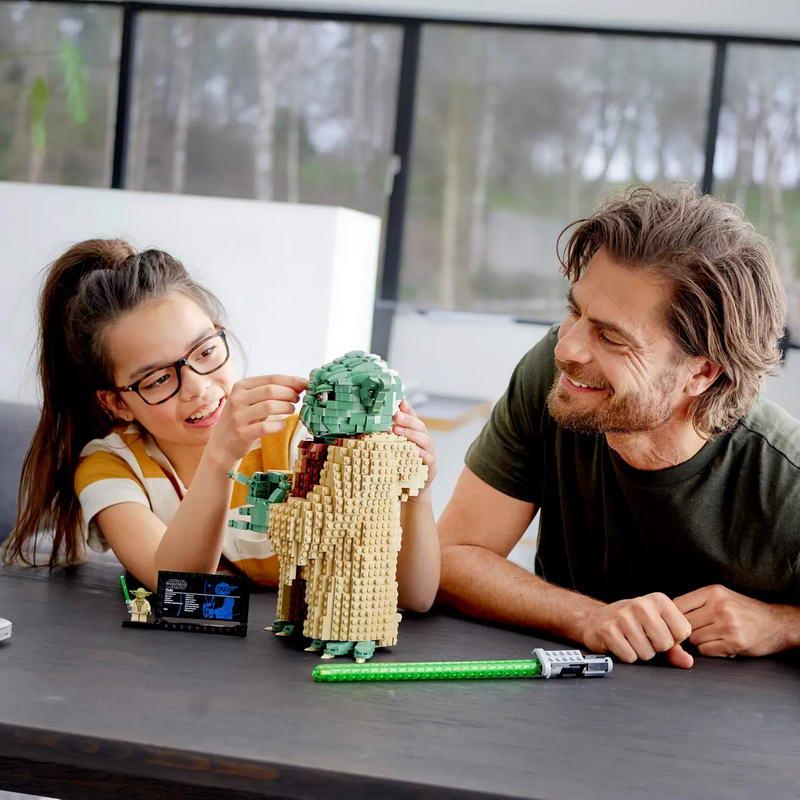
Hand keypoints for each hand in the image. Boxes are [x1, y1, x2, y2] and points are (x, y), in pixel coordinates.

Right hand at [207, 374, 306, 465]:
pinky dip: (278, 425)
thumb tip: (299, 386)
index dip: (291, 380)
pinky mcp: (242, 433)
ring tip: (291, 410)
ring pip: (269, 406)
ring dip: (286, 407)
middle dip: (289, 393)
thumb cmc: (243, 420)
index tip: (305, 384)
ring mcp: (238, 416)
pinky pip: (266, 427)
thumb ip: (270, 393)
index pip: (271, 378)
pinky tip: (281, 425)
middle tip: (297, 399)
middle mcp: (237, 398)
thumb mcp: (250, 401)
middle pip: (271, 390)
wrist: (221, 445)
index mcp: (241, 386)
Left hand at [393, 399, 436, 498]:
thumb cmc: (398, 468)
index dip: (408, 409)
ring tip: (396, 429)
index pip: (414, 418)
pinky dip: (419, 453)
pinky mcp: (430, 469)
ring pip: (425, 440)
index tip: (400, 401)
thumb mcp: (393, 451)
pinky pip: (427, 458)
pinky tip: (411, 449)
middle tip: (395, 415)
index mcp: (416, 435)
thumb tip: (370, 423)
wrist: (410, 492)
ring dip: (411, 433)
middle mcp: (425, 443)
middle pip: (420, 427)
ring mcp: (429, 455)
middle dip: (408, 419)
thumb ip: (387, 437)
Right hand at [581, 592, 693, 668]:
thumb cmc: (633, 624)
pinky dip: (626, 656)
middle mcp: (641, 604)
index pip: (683, 631)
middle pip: (665, 644)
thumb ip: (676, 648)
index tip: (660, 633)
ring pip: (647, 653)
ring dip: (640, 652)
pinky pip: (630, 657)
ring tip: (631, 640)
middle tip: (644, 637)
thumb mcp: (657, 629)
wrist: (597, 619)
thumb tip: (688, 662)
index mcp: (658, 600)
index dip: (673, 639)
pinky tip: (621, 643)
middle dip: (656, 648)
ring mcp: (623, 616)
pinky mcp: (608, 630)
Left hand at [674, 584, 796, 657]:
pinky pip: (705, 651)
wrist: (776, 624)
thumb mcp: (721, 596)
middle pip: (683, 624)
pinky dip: (709, 650)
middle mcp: (719, 607)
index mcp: (713, 592)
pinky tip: (719, 644)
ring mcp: (727, 626)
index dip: (672, 616)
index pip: (677, 604)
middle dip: (685, 631)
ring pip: (693, 639)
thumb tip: (668, 614)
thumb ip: (697, 602)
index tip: (673, 622)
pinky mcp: (734, 643)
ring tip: (711, 636)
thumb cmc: (743, 610)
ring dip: (698, 641)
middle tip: (695, 631)